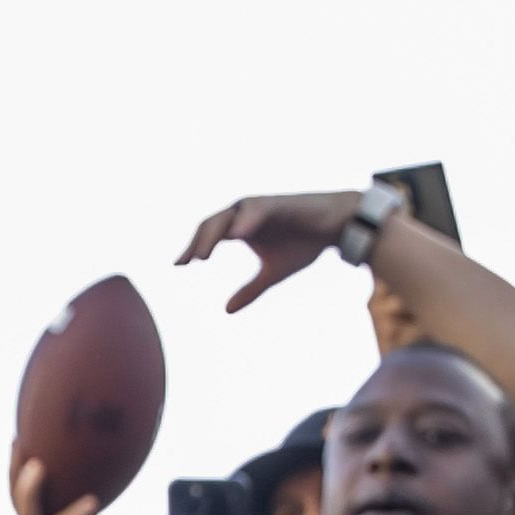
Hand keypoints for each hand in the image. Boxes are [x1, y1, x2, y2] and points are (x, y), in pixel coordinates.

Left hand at [177, 190, 372, 315]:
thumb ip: (250, 290)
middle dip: (197, 243)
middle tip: (185, 263)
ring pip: (229, 216)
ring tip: (201, 256)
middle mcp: (245, 213)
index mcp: (240, 227)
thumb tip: (225, 311)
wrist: (335, 227)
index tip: (179, 265)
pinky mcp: (278, 203)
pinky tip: (236, 235)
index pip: (209, 235)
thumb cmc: (304, 244)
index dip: (193, 249)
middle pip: (212, 224)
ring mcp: (260, 206)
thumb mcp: (272, 274)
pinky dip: (246, 221)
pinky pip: (257, 210)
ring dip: (213, 235)